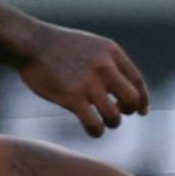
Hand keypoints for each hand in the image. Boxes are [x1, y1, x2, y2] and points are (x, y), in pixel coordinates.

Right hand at [16, 23, 148, 136]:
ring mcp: (89, 83)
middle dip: (128, 110)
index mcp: (111, 52)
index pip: (137, 80)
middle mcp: (104, 67)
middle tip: (118, 113)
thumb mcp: (91, 45)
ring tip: (102, 122)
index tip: (141, 111)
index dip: (142, 99)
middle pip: (131, 99)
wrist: (31, 44)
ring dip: (112, 123)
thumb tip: (122, 86)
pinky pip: (94, 124)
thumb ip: (108, 62)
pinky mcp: (72, 97)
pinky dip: (97, 131)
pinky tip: (93, 130)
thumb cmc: (58, 46)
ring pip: (114, 115)